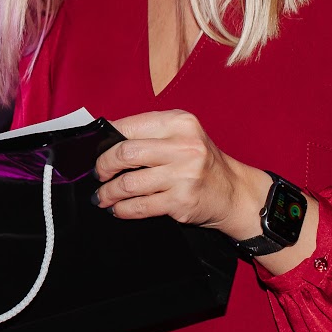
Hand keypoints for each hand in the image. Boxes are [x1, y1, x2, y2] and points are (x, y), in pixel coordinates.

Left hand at [94, 109, 274, 241]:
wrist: (234, 192)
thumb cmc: (201, 163)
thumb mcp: (182, 137)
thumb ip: (150, 135)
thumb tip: (105, 143)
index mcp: (179, 122)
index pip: (129, 126)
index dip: (106, 140)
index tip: (96, 151)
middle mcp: (184, 145)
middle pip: (125, 153)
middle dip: (103, 166)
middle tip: (98, 174)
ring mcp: (183, 174)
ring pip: (128, 183)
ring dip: (108, 192)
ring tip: (103, 196)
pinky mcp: (181, 201)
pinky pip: (140, 206)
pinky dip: (123, 210)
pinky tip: (118, 209)